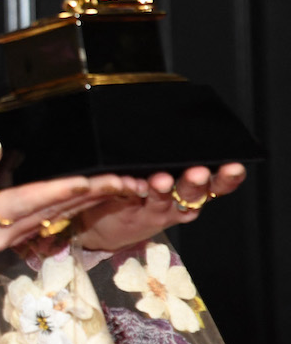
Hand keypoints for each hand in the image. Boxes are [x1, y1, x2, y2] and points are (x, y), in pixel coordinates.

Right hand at [0, 137, 133, 266]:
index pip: (24, 202)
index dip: (57, 191)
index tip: (87, 179)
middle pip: (50, 214)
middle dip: (89, 197)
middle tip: (125, 181)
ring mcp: (3, 242)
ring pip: (52, 221)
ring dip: (87, 205)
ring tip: (118, 188)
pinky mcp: (3, 241)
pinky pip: (43, 224)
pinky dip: (69, 210)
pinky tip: (87, 199)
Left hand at [73, 162, 245, 250]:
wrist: (108, 221)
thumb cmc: (141, 188)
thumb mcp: (162, 170)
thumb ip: (173, 156)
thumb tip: (180, 122)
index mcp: (189, 190)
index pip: (215, 185)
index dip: (226, 179)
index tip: (235, 167)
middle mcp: (176, 203)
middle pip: (191, 194)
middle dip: (195, 182)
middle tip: (199, 172)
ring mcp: (153, 210)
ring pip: (161, 200)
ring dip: (162, 189)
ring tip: (161, 180)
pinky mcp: (130, 214)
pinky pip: (130, 201)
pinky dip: (129, 191)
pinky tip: (129, 183)